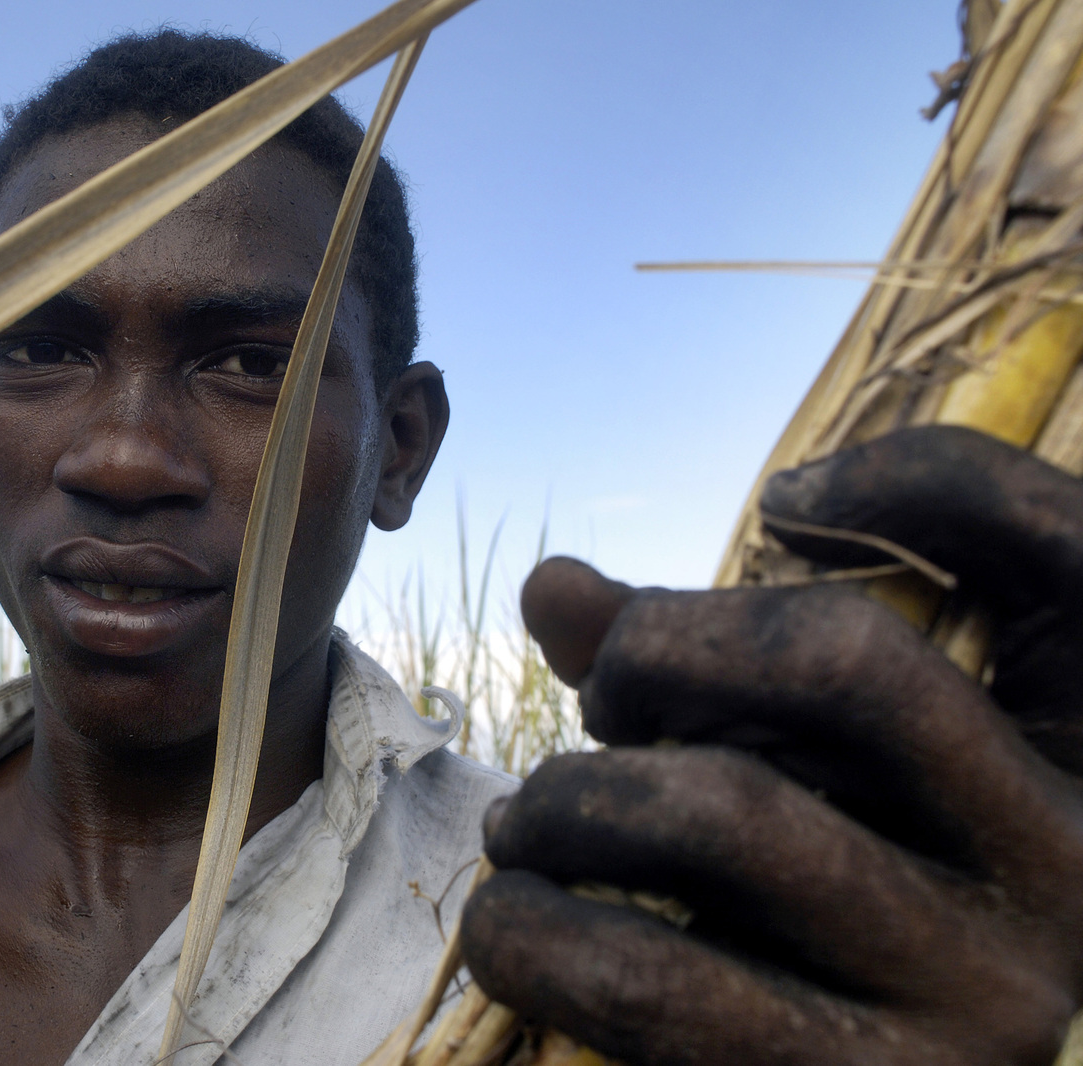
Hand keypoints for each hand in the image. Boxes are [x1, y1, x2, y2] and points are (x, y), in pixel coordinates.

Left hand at [459, 426, 1082, 1064]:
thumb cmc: (824, 909)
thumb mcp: (805, 763)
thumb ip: (693, 664)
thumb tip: (554, 585)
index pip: (1068, 553)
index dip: (927, 482)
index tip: (786, 500)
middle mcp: (1077, 868)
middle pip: (842, 657)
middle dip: (658, 649)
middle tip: (600, 706)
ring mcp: (990, 1000)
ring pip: (727, 813)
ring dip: (567, 802)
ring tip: (527, 828)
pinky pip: (649, 983)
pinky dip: (533, 931)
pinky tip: (512, 923)